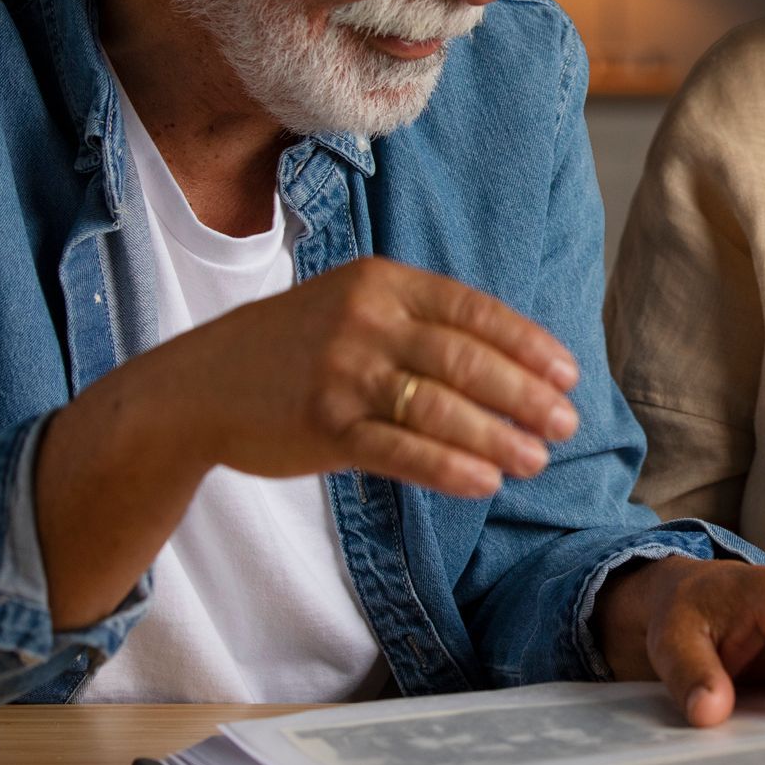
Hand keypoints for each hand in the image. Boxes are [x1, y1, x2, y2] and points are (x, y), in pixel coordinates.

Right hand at [129, 255, 579, 496]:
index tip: (567, 375)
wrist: (197, 386)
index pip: (473, 310)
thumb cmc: (293, 348)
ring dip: (497, 437)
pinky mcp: (323, 426)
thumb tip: (513, 358)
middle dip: (525, 395)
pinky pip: (401, 449)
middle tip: (565, 424)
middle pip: (466, 360)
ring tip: (534, 459)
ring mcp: (342, 373)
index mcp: (382, 282)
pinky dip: (449, 468)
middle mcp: (365, 321)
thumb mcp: (352, 307)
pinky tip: (484, 482)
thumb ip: (420, 321)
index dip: (527, 344)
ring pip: (440, 408)